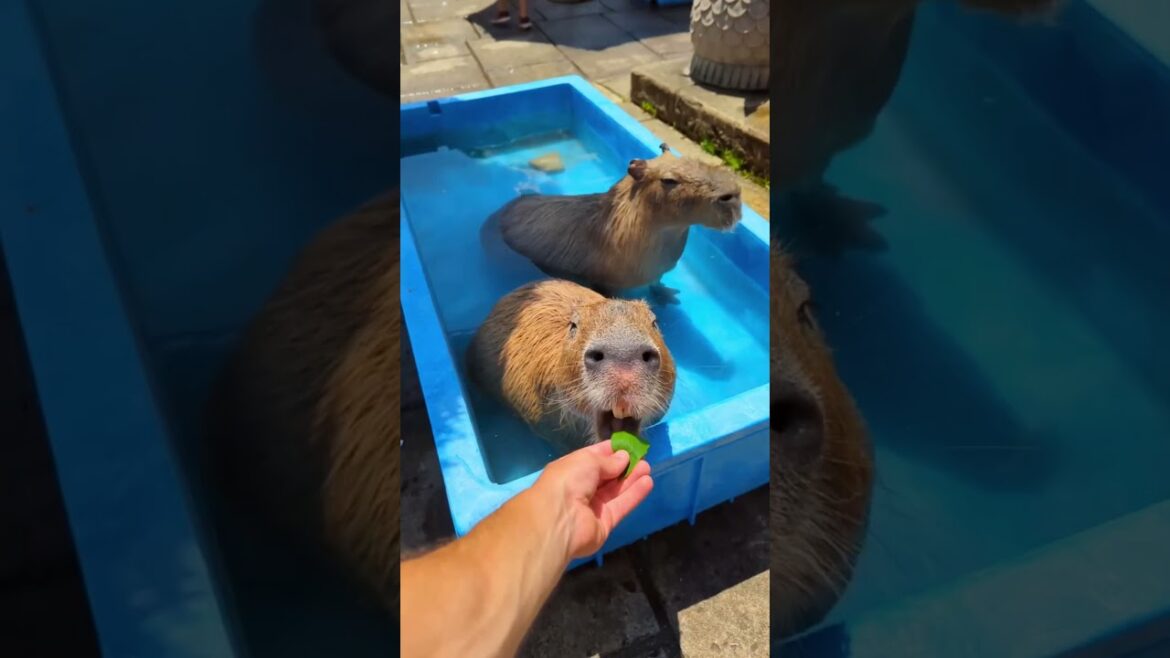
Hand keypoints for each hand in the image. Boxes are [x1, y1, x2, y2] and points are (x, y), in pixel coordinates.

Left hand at [535, 441, 653, 560]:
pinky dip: (634, 494)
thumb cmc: (568, 481)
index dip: (610, 451)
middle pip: (606, 475)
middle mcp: (580, 488)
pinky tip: (647, 482)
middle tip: (642, 457)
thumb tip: (624, 457)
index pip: (593, 458)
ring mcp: (592, 507)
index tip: (628, 445)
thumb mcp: (587, 461)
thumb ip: (608, 461)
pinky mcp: (604, 523)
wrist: (559, 520)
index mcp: (570, 470)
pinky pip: (621, 506)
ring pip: (615, 490)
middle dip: (624, 466)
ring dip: (631, 478)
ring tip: (648, 467)